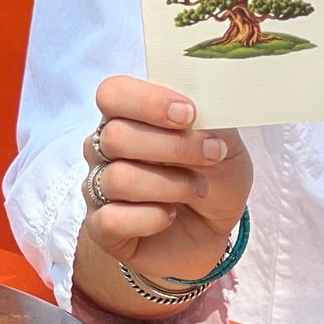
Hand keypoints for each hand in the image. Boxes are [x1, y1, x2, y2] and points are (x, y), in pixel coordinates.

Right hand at [80, 75, 251, 288]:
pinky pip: (111, 220)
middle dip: (173, 147)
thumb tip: (200, 102)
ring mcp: (98, 188)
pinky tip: (169, 216)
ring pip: (118, 179)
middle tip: (211, 154)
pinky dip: (150, 219)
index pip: (112, 93)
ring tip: (198, 189)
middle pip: (115, 136)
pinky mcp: (100, 227)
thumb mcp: (224, 141)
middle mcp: (104, 148)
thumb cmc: (212, 177)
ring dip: (170, 185)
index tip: (188, 115)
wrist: (213, 230)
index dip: (147, 102)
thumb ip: (209, 118)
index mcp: (128, 116)